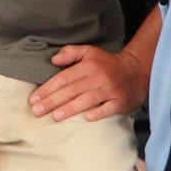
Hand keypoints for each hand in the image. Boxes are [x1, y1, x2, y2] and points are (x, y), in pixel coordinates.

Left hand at [29, 44, 148, 121]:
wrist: (137, 70)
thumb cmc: (107, 64)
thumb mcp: (89, 52)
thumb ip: (71, 53)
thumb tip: (53, 59)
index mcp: (88, 65)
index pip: (63, 78)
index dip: (47, 88)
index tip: (34, 99)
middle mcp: (98, 77)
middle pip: (71, 90)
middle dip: (52, 101)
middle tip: (37, 111)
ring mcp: (110, 89)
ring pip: (87, 100)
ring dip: (70, 108)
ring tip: (55, 116)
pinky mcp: (120, 101)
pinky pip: (107, 108)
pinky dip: (97, 113)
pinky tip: (86, 118)